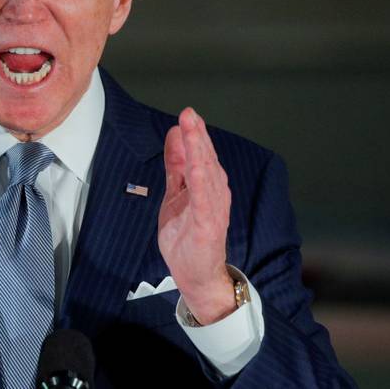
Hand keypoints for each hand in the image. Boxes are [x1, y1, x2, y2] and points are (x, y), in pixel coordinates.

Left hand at [158, 107, 234, 324]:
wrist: (196, 275)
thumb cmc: (188, 235)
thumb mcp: (175, 194)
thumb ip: (176, 166)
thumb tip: (174, 134)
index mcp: (207, 185)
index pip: (202, 154)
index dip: (195, 133)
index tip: (188, 114)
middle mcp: (214, 194)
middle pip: (206, 159)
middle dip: (197, 136)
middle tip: (189, 114)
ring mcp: (213, 209)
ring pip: (207, 175)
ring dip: (200, 152)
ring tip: (192, 131)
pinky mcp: (208, 225)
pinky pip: (204, 200)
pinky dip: (201, 182)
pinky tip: (197, 167)